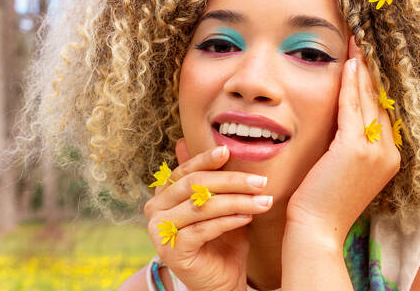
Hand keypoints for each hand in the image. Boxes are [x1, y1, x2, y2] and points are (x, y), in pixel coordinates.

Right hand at [144, 140, 272, 290]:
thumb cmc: (222, 239)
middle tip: (261, 181)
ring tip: (264, 200)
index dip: (206, 160)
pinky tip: (248, 217)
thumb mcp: (221, 203)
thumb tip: (209, 143)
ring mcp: (160, 230)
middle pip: (195, 185)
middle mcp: (156, 209)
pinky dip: (228, 221)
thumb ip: (214, 179)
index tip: (229, 151)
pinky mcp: (172, 251)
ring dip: (237, 201)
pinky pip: (203, 229)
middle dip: (231, 181)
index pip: (185, 170)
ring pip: (202, 206)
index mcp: (165, 193)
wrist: (221, 280)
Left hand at [285, 36, 400, 244]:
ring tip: (356, 44)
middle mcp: (387, 152)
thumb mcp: (342, 170)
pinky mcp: (354, 149)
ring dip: (361, 70)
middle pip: (378, 102)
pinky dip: (350, 85)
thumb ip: (348, 145)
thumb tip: (341, 121)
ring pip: (368, 101)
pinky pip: (352, 108)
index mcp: (386, 157)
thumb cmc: (322, 201)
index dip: (372, 86)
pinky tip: (348, 64)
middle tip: (362, 44)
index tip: (364, 62)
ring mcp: (374, 151)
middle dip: (369, 71)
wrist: (316, 227)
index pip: (380, 113)